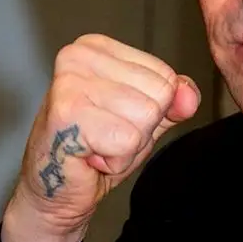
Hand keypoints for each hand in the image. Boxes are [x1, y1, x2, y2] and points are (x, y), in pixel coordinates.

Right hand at [1, 34, 199, 241]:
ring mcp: (70, 81)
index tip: (115, 120)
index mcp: (97, 47)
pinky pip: (128, 140)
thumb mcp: (144, 118)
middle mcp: (79, 55)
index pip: (165, 76)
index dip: (150, 109)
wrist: (53, 194)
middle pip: (159, 95)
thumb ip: (173, 101)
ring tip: (96, 145)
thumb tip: (188, 94)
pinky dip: (116, 159)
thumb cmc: (94, 150)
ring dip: (127, 145)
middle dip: (139, 129)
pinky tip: (88, 156)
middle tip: (104, 136)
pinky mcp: (67, 113)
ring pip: (146, 117)